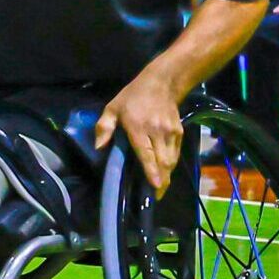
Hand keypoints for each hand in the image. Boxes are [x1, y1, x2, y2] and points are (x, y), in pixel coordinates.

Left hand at [94, 71, 186, 197]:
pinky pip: (175, 154)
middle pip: (163, 161)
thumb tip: (99, 148)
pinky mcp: (179, 133)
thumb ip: (104, 127)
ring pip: (171, 160)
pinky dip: (170, 165)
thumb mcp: (113, 108)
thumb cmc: (133, 97)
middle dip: (161, 181)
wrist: (162, 83)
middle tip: (156, 195)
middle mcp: (157, 131)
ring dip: (166, 176)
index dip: (151, 170)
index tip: (155, 186)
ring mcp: (170, 132)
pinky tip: (164, 172)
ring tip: (159, 188)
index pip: (146, 152)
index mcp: (138, 127)